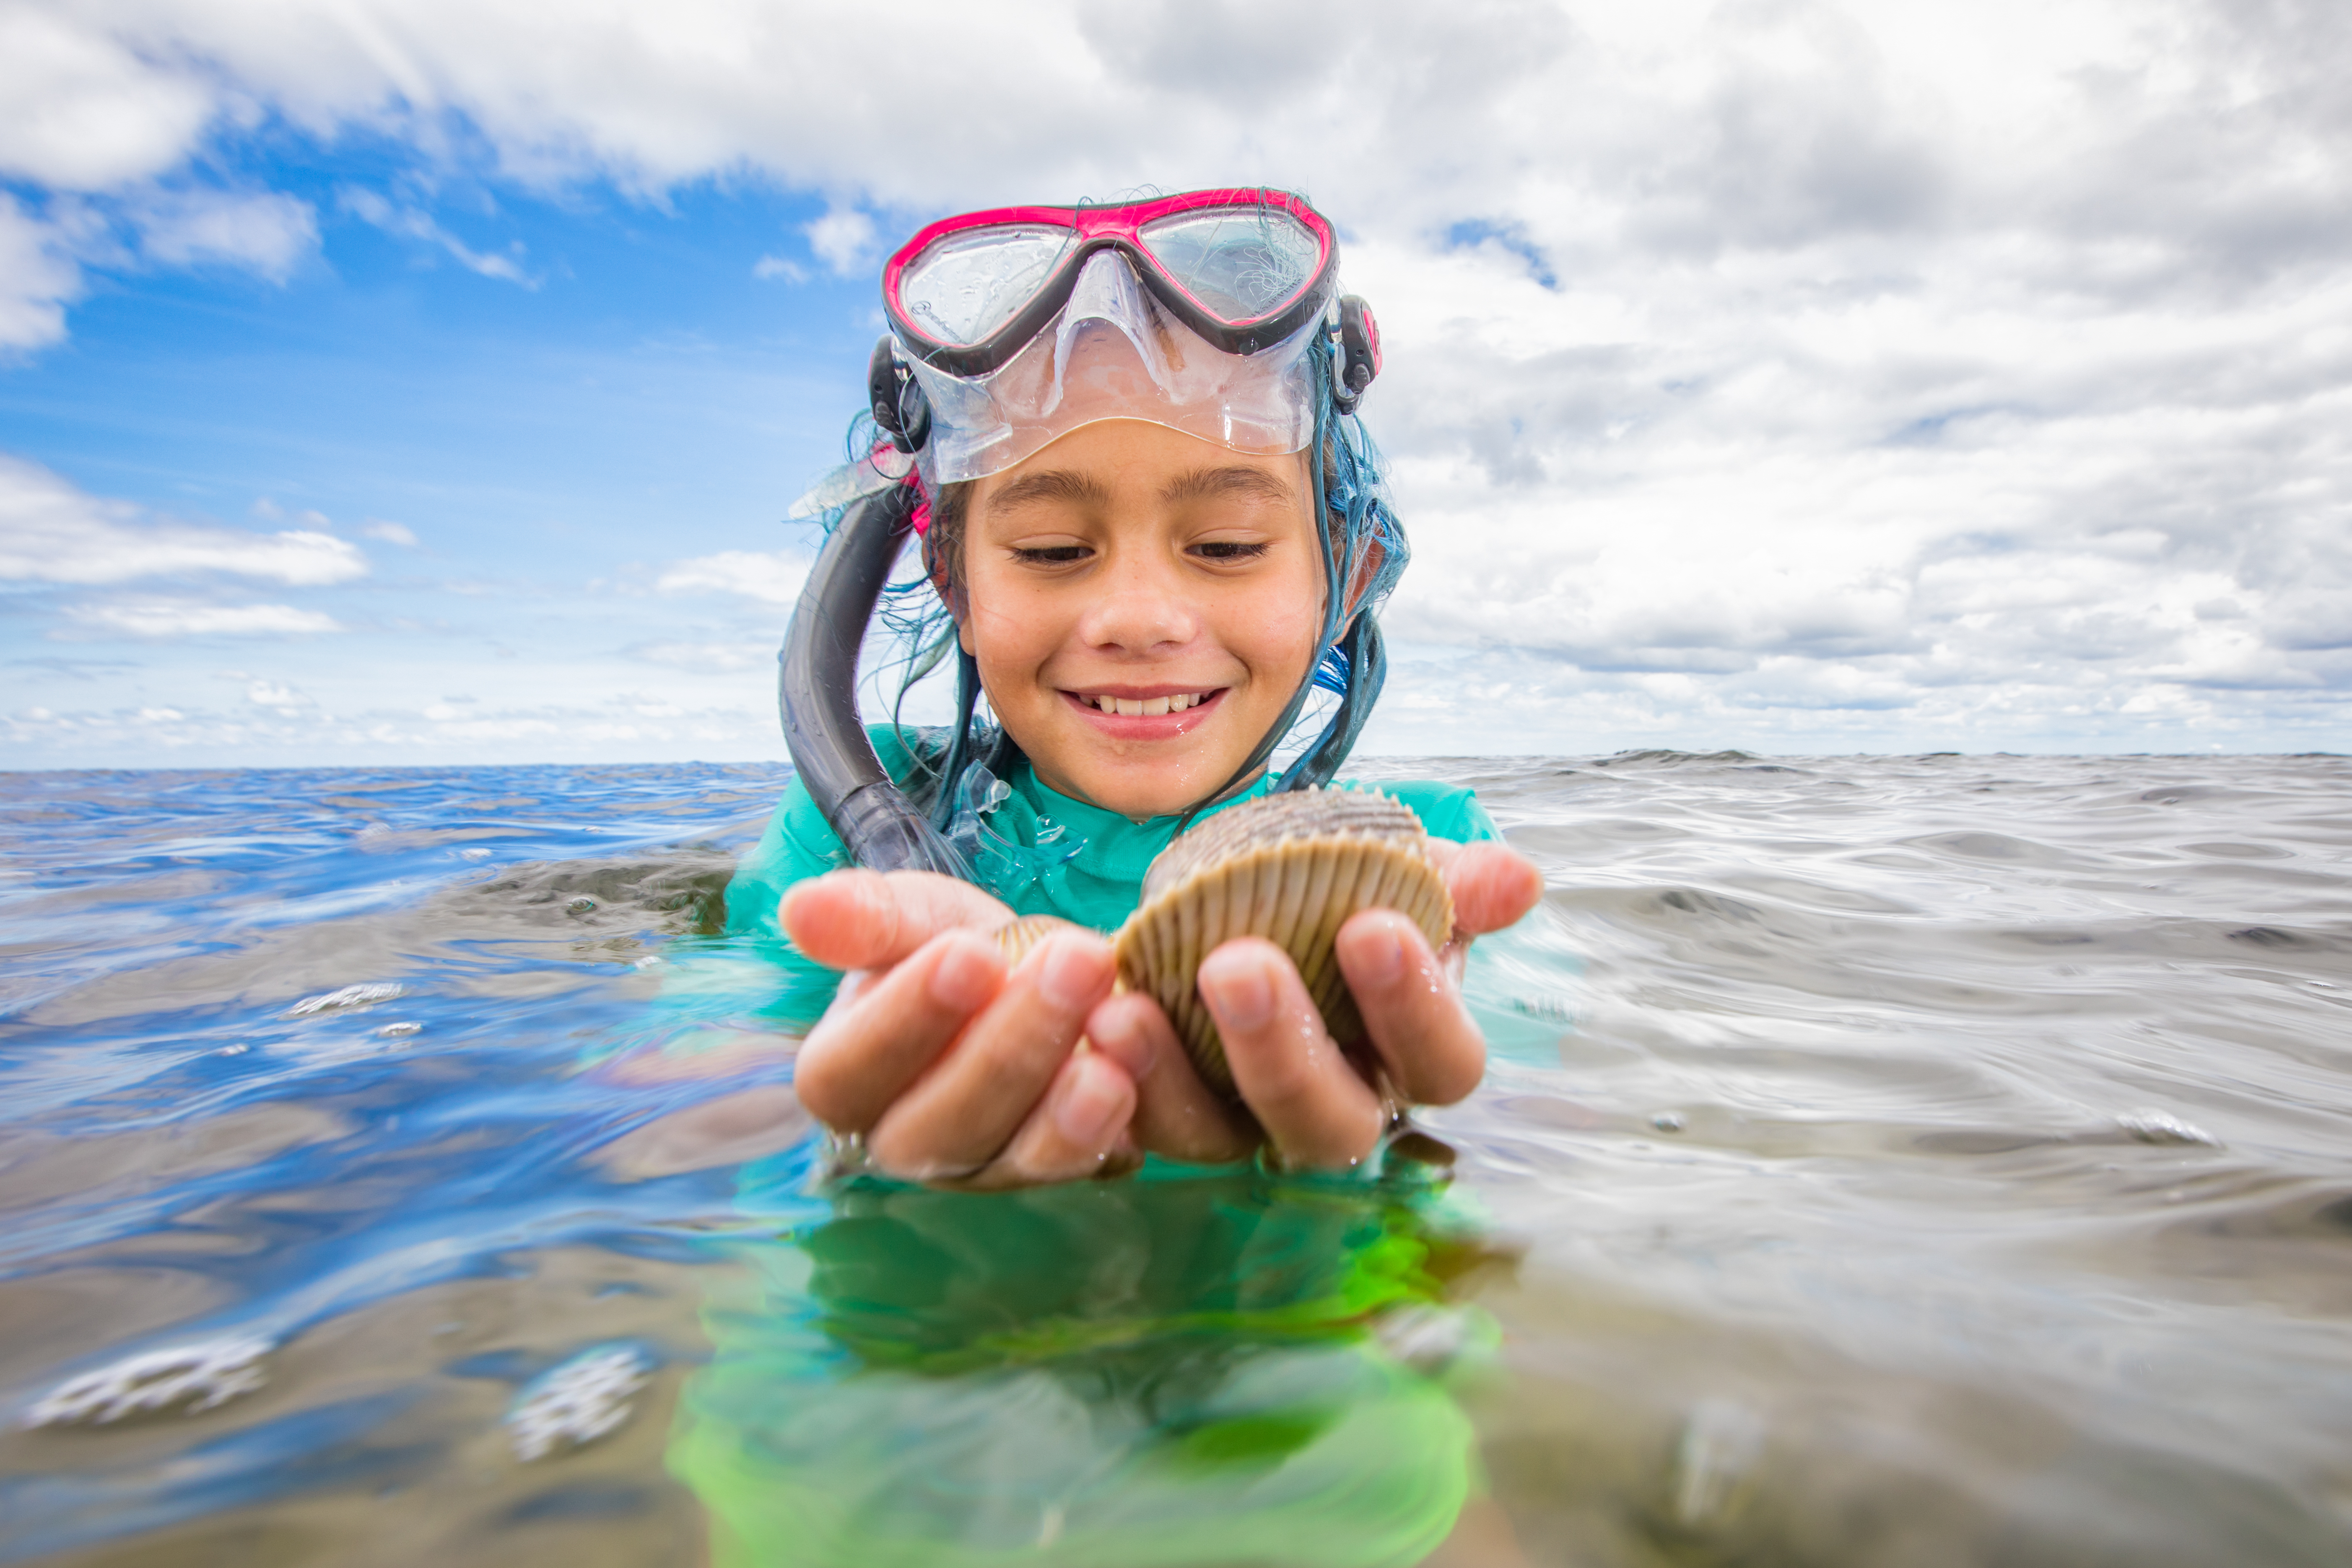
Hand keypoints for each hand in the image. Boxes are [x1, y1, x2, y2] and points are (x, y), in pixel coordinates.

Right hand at [784, 869, 1146, 1187]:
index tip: (971, 953)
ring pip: (1013, 1157)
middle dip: (1008, 1046)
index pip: (848, 1073)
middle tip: (1074, 963)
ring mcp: (988, 1167)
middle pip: (937, 1126)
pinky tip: (1137, 1074)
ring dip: (1066, 1100)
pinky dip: (1114, 1124)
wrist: (1055, 976)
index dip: (906, 1019)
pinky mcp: (1064, 1170)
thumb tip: (800, 907)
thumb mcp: (921, 916)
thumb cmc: (973, 951)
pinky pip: (1084, 1168)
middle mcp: (907, 1142)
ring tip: (1116, 1028)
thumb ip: (867, 918)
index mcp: (850, 1076)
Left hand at [1084, 839, 1543, 1169]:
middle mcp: (1340, 1106)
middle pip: (1332, 1122)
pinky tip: (1091, 1019)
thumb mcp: (1393, 875)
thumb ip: (1450, 881)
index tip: (1373, 925)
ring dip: (1176, 1077)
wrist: (1243, 899)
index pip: (1441, 1062)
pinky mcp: (1169, 1118)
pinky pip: (1140, 1124)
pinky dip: (1114, 1080)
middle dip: (1285, 1047)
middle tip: (1239, 963)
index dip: (1416, 1005)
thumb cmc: (1336, 895)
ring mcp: (1248, 1123)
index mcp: (1412, 1054)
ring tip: (1132, 1007)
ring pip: (1223, 1138)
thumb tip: (1520, 878)